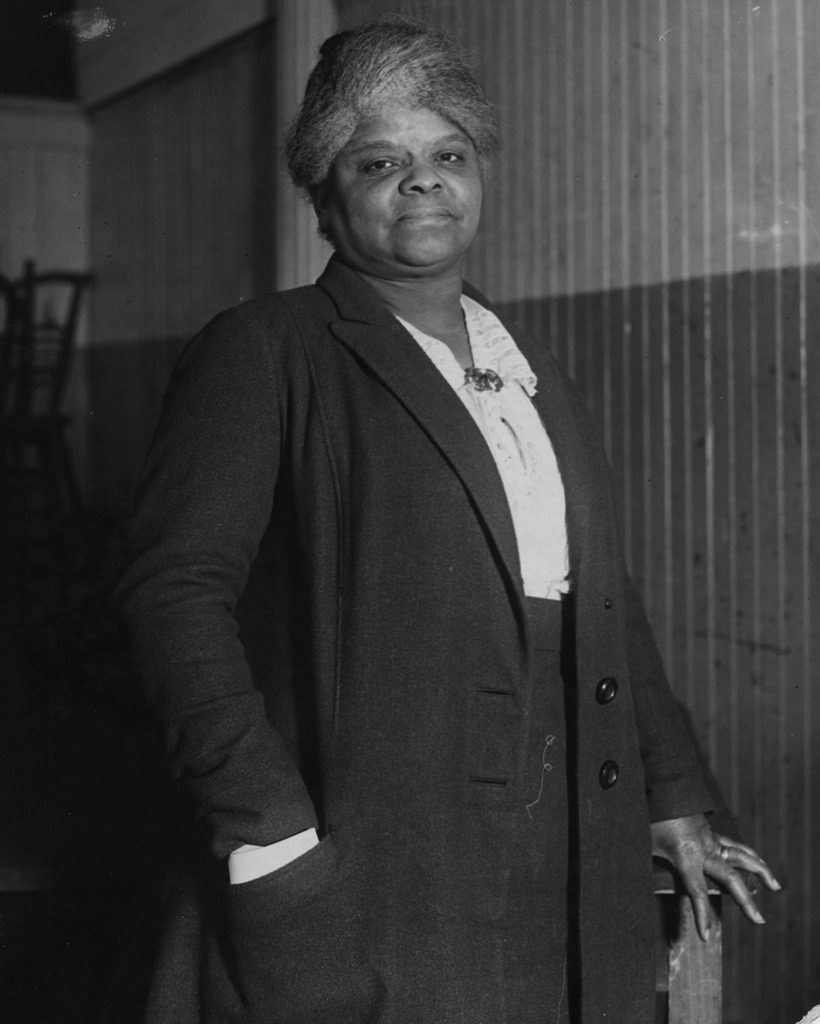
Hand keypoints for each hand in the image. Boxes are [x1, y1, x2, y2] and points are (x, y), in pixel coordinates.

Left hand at [651, 813, 780, 939]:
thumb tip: (641, 877)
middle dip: (746, 901)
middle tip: (759, 920)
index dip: (703, 915)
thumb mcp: (647, 844)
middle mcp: (704, 849)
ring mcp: (710, 839)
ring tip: (774, 886)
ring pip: (741, 856)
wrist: (662, 787)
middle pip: (731, 877)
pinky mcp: (711, 832)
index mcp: (687, 856)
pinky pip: (734, 845)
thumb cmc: (650, 817)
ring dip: (760, 871)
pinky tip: (756, 861)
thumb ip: (651, 863)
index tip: (707, 935)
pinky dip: (748, 854)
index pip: (698, 891)